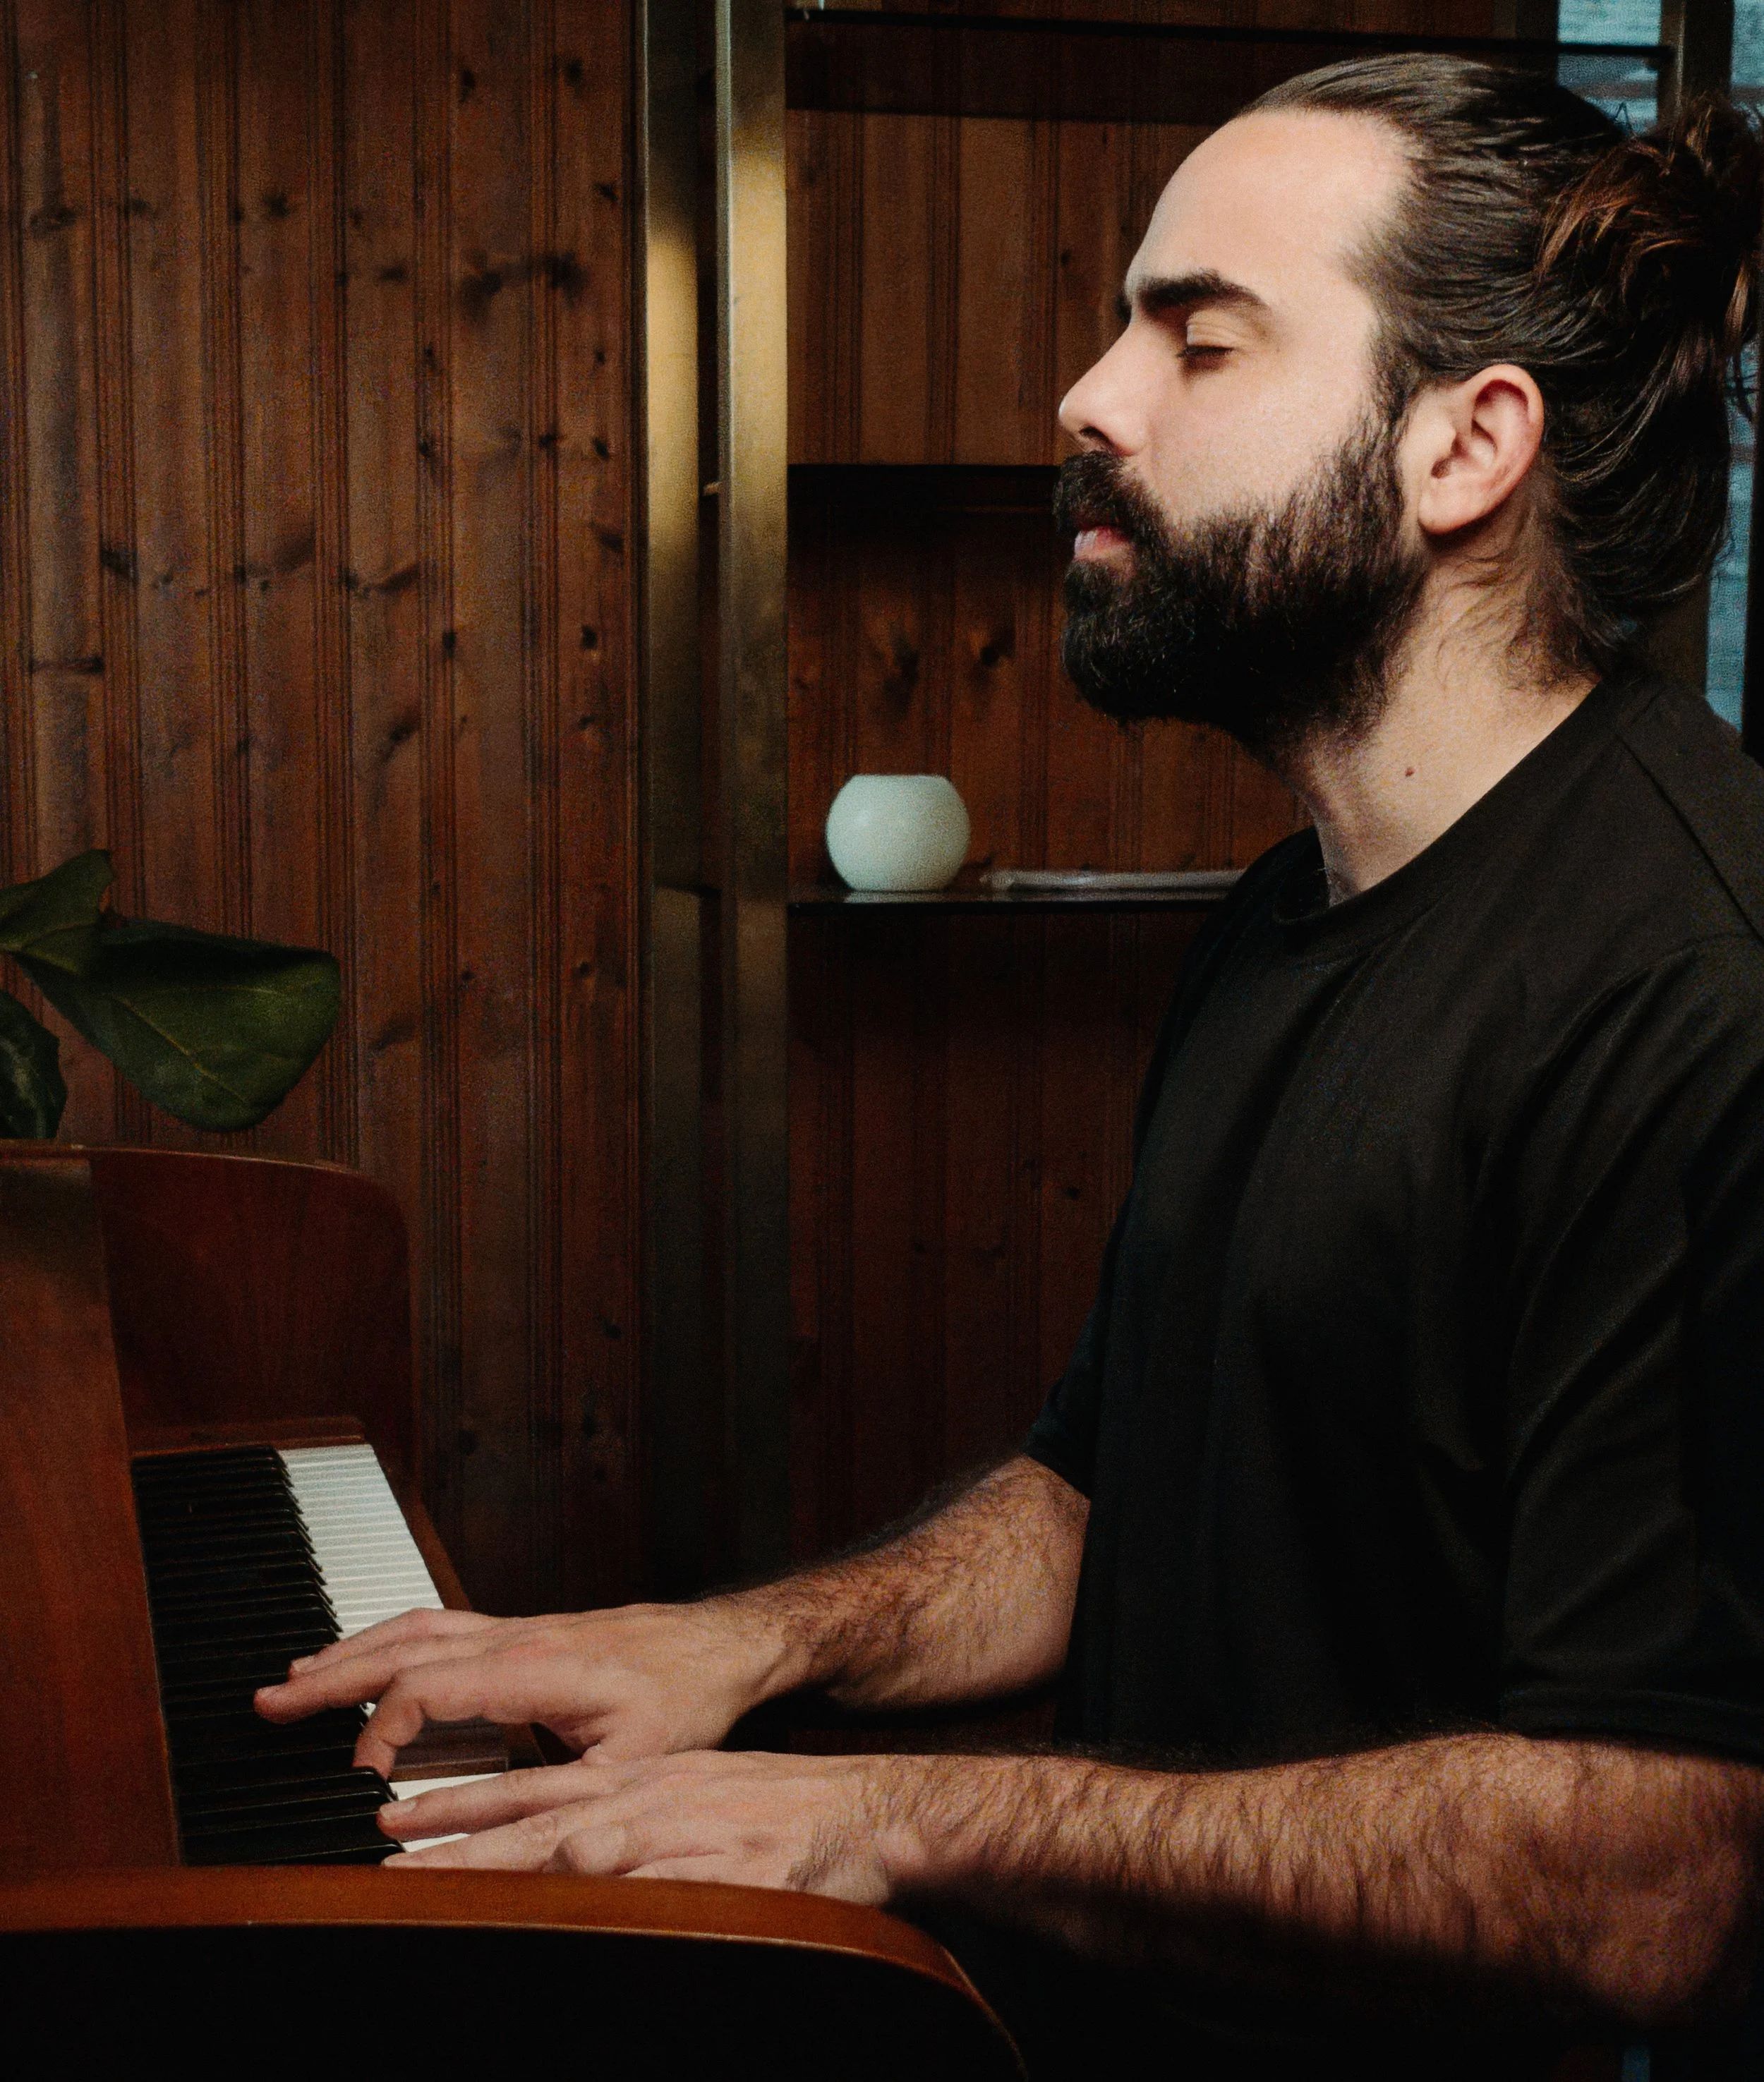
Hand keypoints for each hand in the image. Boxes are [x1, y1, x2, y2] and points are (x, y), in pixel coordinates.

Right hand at [253, 1599, 789, 1776]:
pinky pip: (441, 1626)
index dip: (378, 1734)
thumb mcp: (635, 1762)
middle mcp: (516, 1636)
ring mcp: (518, 1626)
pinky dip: (392, 1640)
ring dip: (353, 1650)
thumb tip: (520, 1844)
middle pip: (404, 1645)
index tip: (357, 1782)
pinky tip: (367, 1659)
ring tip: (296, 1679)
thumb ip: (571, 1801)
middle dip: (333, 1676)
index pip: (426, 1687)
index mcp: (534, 1667)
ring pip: (417, 1626)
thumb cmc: (686, 1698)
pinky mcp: (524, 1630)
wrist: (722, 1644)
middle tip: (269, 1701)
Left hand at [378, 1749, 925, 1901]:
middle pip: (537, 1818)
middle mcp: (650, 1801)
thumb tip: (559, 1855)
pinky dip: (614, 1882)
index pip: (529, 1791)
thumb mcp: (691, 1804)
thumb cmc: (777, 1818)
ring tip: (446, 1875)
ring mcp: (688, 1833)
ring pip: (587, 1844)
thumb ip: (625, 1833)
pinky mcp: (731, 1867)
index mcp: (637, 1786)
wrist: (867, 1814)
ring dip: (514, 1860)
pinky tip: (579, 1883)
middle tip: (386, 1847)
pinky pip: (662, 1879)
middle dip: (456, 1837)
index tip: (390, 1820)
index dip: (458, 1805)